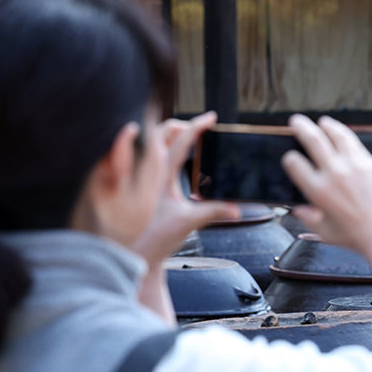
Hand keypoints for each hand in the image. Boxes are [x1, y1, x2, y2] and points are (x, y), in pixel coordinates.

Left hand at [131, 112, 240, 268]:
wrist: (134, 253)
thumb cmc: (155, 239)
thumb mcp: (188, 222)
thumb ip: (214, 211)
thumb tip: (236, 208)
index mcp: (161, 176)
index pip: (181, 141)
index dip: (197, 126)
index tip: (211, 118)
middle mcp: (150, 172)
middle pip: (163, 133)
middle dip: (182, 125)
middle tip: (200, 128)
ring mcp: (145, 177)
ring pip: (155, 143)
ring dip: (171, 135)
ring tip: (189, 137)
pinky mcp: (145, 185)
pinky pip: (152, 158)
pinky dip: (164, 149)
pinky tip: (175, 157)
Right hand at [282, 115, 371, 259]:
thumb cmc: (356, 237)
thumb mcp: (324, 233)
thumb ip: (308, 219)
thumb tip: (298, 209)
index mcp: (318, 192)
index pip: (295, 164)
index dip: (289, 159)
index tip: (291, 158)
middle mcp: (334, 175)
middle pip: (312, 140)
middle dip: (301, 127)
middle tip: (296, 121)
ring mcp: (353, 166)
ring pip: (335, 136)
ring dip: (325, 125)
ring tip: (321, 122)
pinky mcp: (369, 164)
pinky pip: (353, 142)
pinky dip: (343, 133)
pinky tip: (339, 131)